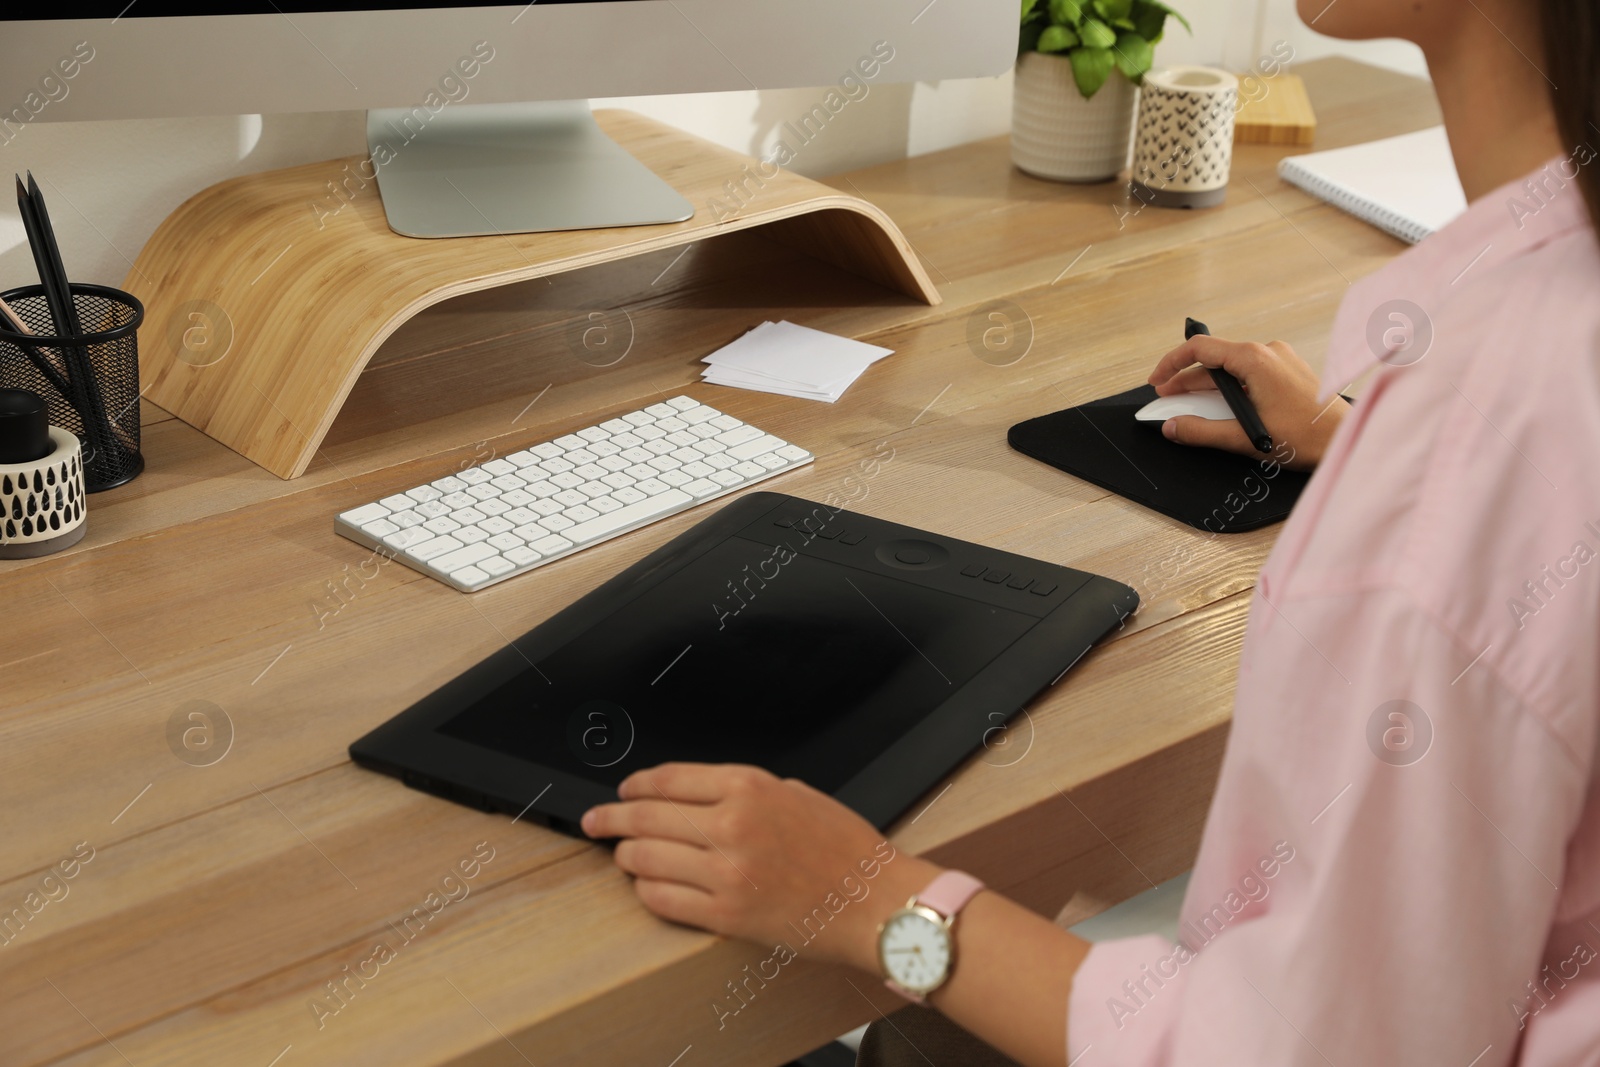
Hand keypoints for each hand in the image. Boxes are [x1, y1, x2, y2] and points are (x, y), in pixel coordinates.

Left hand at [582, 763, 940, 974]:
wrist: (875, 902)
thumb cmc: (845, 848)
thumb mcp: (795, 793)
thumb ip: (742, 791)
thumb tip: (691, 795)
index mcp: (750, 787)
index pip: (668, 779)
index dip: (635, 785)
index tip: (622, 791)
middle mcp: (732, 826)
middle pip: (646, 817)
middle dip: (611, 819)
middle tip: (595, 821)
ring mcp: (725, 873)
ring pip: (644, 860)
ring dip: (626, 857)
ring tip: (623, 856)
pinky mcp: (725, 916)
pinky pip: (662, 900)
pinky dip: (647, 891)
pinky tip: (649, 886)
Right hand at [1147, 335, 1347, 469]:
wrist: (1343, 440)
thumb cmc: (1307, 436)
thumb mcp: (1244, 438)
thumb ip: (1201, 432)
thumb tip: (1172, 427)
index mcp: (1255, 359)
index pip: (1200, 349)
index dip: (1171, 364)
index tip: (1157, 380)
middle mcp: (1268, 352)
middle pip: (1214, 360)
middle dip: (1187, 380)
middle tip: (1167, 399)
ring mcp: (1279, 360)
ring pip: (1231, 368)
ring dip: (1208, 386)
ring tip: (1190, 405)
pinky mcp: (1287, 371)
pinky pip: (1248, 372)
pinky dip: (1229, 387)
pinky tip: (1222, 405)